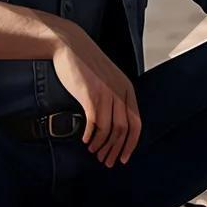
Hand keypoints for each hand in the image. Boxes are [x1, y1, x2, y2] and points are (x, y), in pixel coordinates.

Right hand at [48, 20, 142, 165]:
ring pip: (110, 129)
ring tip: (94, 152)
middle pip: (124, 130)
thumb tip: (112, 124)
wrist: (69, 44)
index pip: (136, 123)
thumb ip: (113, 97)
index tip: (123, 158)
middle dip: (116, 150)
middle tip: (106, 162)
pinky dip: (91, 136)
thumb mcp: (107, 79)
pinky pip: (94, 123)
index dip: (131, 144)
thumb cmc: (85, 64)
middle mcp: (120, 92)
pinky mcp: (91, 94)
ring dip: (102, 145)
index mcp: (127, 89)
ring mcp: (106, 93)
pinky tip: (85, 141)